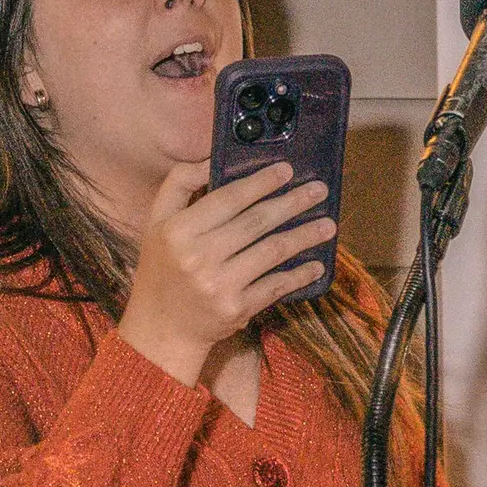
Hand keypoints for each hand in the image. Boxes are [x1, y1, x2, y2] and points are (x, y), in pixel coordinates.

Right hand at [119, 158, 334, 386]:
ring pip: (271, 252)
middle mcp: (199, 256)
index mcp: (179, 230)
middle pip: (255, 222)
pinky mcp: (236, 309)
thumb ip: (180, 184)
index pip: (228, 199)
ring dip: (304, 236)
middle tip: (319, 190)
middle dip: (292, 204)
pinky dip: (298, 275)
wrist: (162, 327)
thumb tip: (212, 158)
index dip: (260, 183)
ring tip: (329, 225)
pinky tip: (317, 264)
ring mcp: (219, 285)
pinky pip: (274, 286)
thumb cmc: (163, 266)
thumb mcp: (157, 221)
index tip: (287, 170)